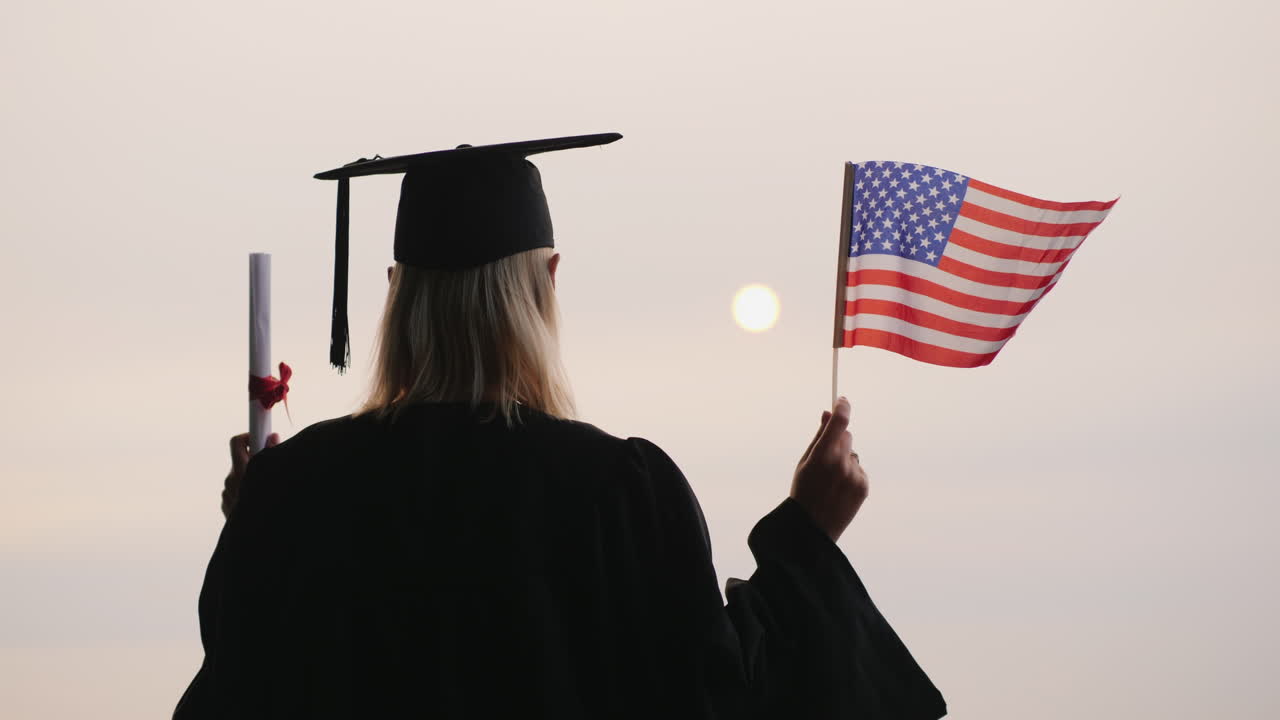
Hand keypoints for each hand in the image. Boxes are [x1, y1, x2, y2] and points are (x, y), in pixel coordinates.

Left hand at [222, 432, 278, 518]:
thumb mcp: (275, 477)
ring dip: (252, 478)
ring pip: (239, 477)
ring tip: (268, 489)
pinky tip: (259, 502)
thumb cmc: (270, 509)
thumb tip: (273, 437)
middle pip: (240, 459)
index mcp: (241, 472)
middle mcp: (230, 481)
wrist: (256, 543)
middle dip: (256, 459)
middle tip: (271, 463)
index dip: (248, 436)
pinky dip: (247, 491)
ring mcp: (226, 494)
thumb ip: (273, 454)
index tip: (260, 434)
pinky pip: (236, 491)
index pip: (236, 442)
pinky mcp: (226, 506)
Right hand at [789, 396, 868, 542]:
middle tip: (826, 458)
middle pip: (847, 436)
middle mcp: (840, 464)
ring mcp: (854, 476)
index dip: (842, 407)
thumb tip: (827, 412)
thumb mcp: (804, 462)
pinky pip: (858, 470)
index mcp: (822, 455)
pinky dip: (851, 475)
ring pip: (853, 454)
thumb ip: (819, 436)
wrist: (812, 528)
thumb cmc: (803, 491)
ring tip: (830, 481)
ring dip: (844, 460)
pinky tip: (839, 490)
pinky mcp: (864, 486)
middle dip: (838, 440)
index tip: (842, 400)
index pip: (839, 422)